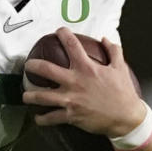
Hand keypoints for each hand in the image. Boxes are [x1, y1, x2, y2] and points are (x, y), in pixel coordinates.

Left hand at [22, 28, 144, 136]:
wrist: (126, 117)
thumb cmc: (123, 92)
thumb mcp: (120, 68)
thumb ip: (113, 51)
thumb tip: (105, 39)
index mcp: (87, 68)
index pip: (71, 45)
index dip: (63, 35)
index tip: (58, 31)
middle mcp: (75, 82)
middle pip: (46, 70)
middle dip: (33, 66)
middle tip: (27, 65)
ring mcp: (71, 99)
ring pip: (43, 97)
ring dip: (30, 96)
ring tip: (25, 96)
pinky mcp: (71, 115)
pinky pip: (51, 118)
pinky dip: (42, 119)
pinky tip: (38, 119)